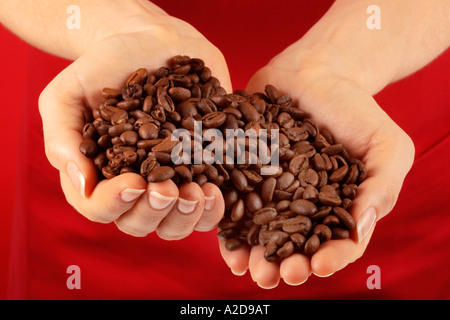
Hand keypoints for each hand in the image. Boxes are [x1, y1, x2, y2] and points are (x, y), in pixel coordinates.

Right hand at [38, 16, 229, 238]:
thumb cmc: (106, 65)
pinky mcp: (200, 173)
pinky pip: (207, 209)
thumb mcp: (68, 93)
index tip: (134, 181)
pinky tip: (217, 189)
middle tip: (168, 190)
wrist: (155, 42)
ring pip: (174, 225)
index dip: (114, 204)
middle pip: (139, 223)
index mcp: (99, 173)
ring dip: (186, 217)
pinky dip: (213, 209)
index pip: (98, 207)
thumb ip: (62, 137)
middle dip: (154, 212)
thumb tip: (82, 185)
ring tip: (196, 193)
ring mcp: (169, 183)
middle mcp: (134, 185)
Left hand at [219, 50, 414, 287]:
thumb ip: (381, 186)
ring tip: (246, 268)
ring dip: (252, 255)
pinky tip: (224, 240)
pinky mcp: (244, 172)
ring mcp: (270, 191)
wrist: (316, 72)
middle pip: (293, 246)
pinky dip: (228, 223)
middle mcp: (302, 205)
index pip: (336, 244)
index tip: (319, 266)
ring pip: (260, 232)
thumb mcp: (386, 146)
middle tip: (273, 276)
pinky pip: (233, 202)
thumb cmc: (355, 110)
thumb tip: (359, 228)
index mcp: (337, 207)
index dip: (330, 259)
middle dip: (283, 265)